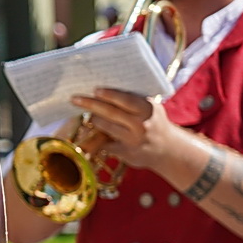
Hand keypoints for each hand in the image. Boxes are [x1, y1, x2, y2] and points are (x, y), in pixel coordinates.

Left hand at [69, 88, 193, 173]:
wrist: (168, 150)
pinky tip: (95, 132)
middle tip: (75, 99)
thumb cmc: (153, 122)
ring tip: (90, 115)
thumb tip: (104, 89)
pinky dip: (99, 137)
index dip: (109, 95)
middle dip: (91, 104)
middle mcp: (142, 125)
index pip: (125, 100)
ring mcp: (134, 140)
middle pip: (111, 113)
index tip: (94, 90)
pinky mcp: (127, 153)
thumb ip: (133, 100)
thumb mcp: (151, 108)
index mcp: (148, 109)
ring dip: (94, 120)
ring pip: (105, 127)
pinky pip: (106, 142)